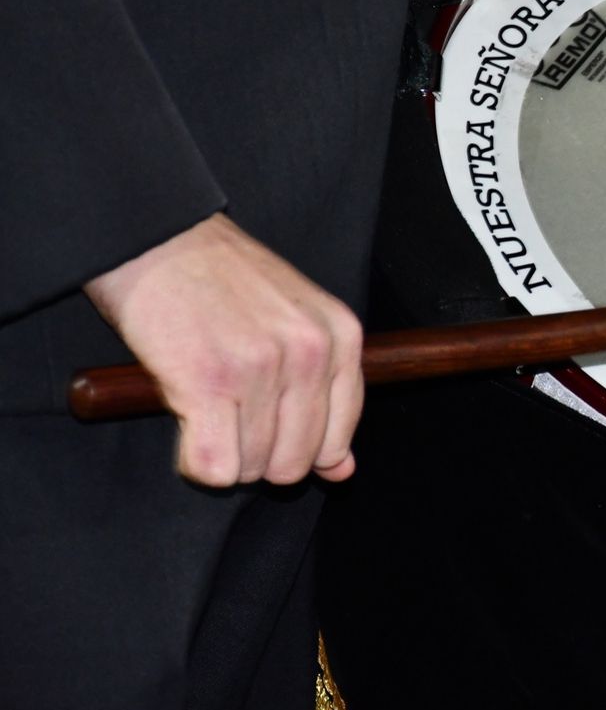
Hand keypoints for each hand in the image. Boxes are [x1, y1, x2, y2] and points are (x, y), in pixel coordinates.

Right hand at [84, 213, 363, 486]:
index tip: (268, 429)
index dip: (301, 448)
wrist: (158, 236)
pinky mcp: (209, 382)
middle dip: (258, 456)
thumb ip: (326, 396)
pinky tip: (186, 424)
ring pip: (253, 468)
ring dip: (223, 454)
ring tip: (203, 408)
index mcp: (341, 334)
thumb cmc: (223, 282)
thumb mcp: (297, 322)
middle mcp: (311, 352)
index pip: (340, 433)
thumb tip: (342, 473)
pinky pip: (215, 467)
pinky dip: (195, 462)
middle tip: (228, 418)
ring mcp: (263, 367)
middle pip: (296, 462)